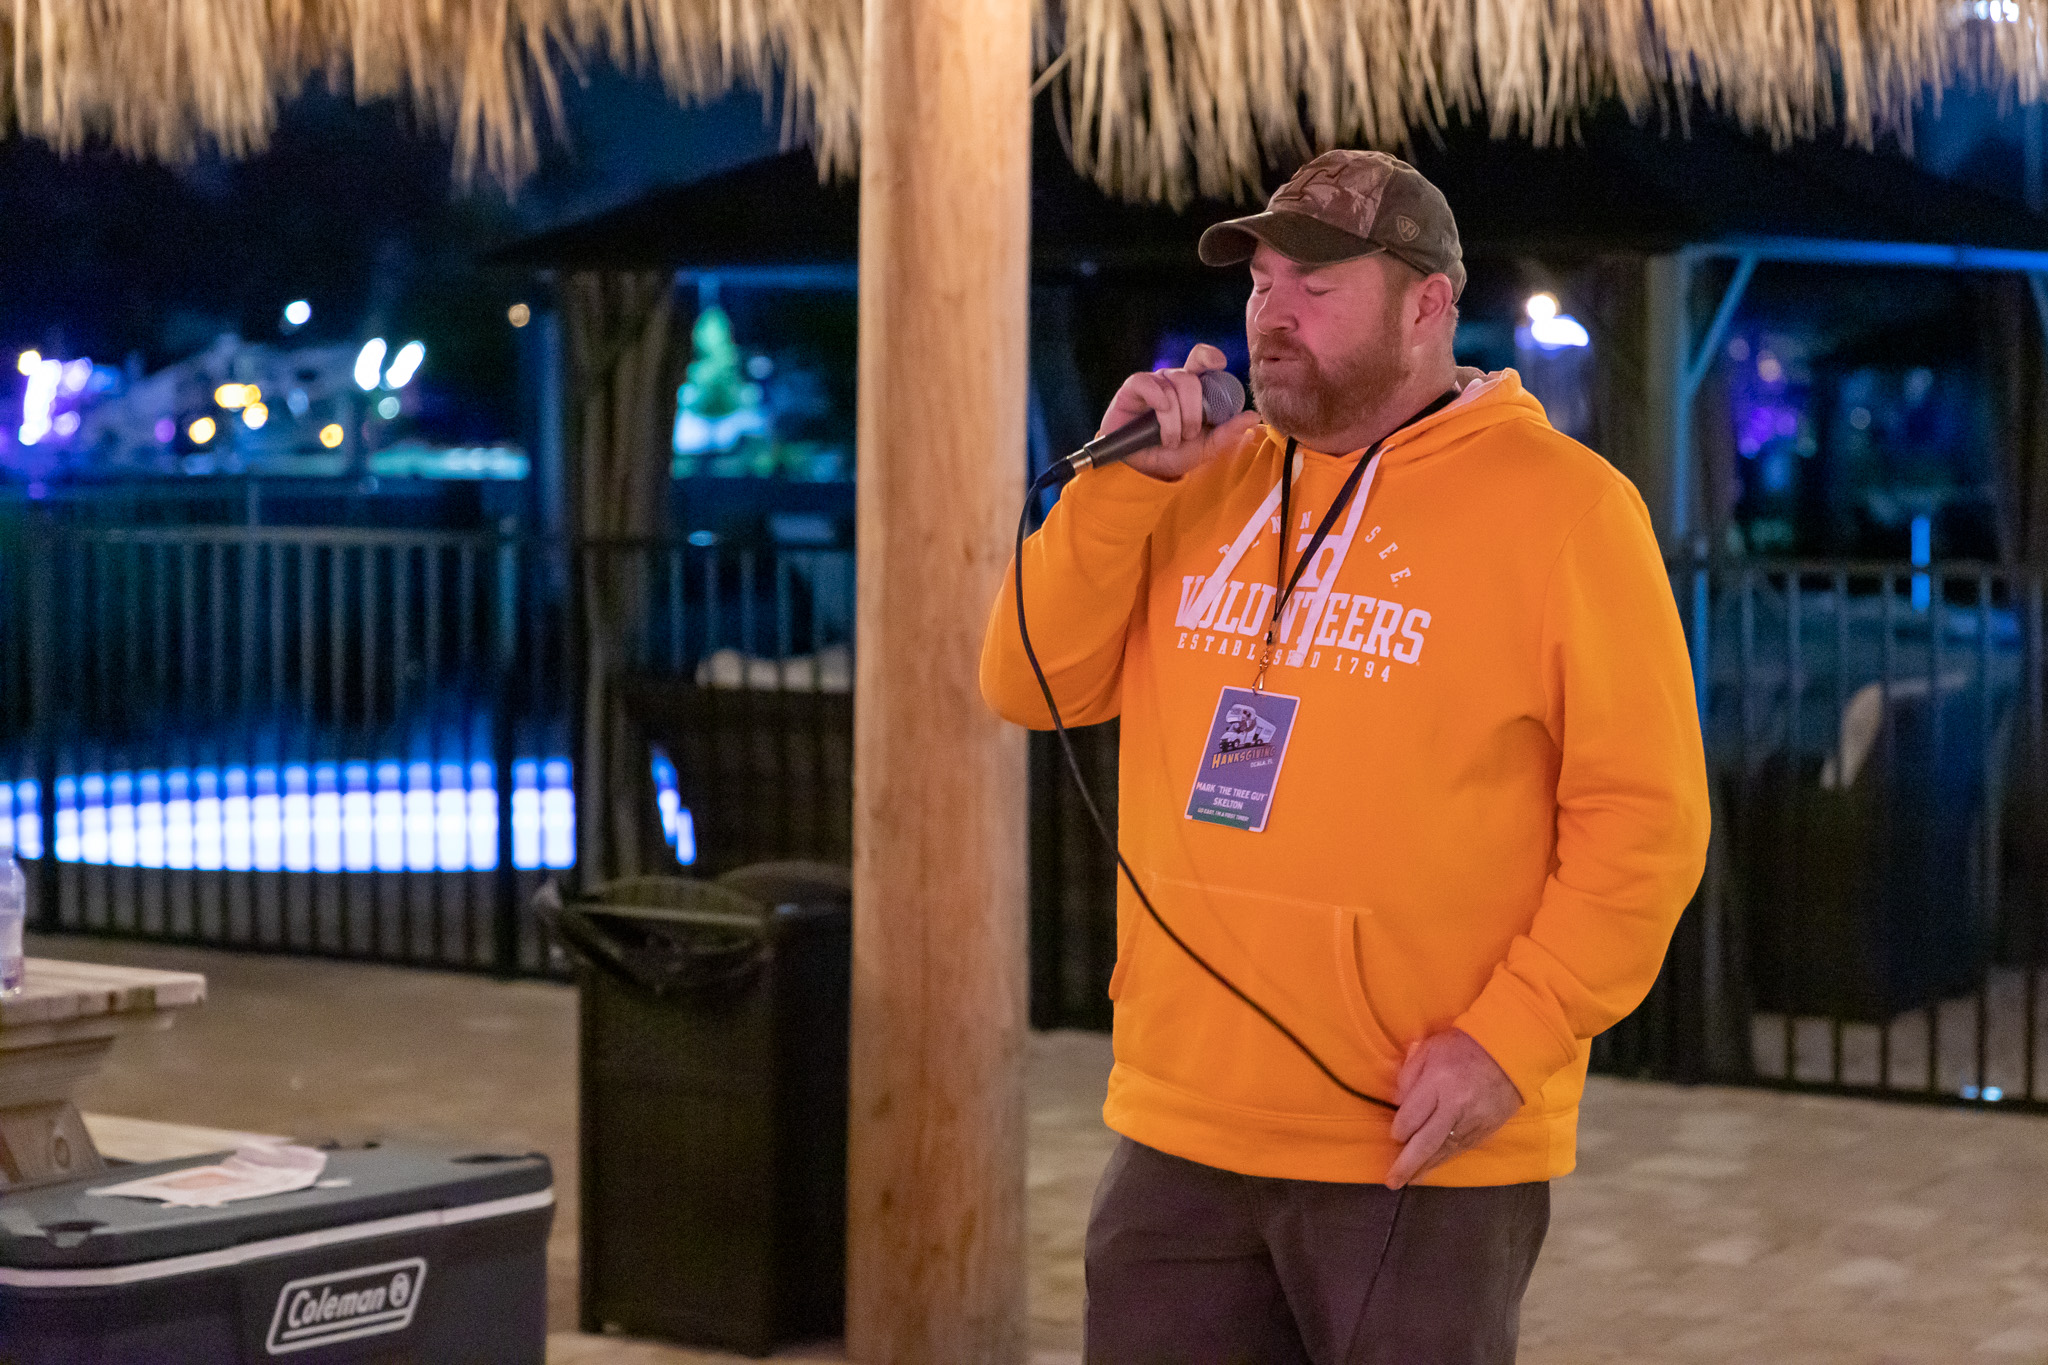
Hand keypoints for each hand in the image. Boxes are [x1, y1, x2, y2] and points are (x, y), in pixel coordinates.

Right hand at [1097, 344, 1260, 481]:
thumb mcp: (1204, 448)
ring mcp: (1153, 383)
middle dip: (1193, 410)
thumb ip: (1228, 433)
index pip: (1202, 360)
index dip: (1209, 356)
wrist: (1142, 467)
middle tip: (1190, 434)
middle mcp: (1173, 381)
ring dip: (1173, 420)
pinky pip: (1147, 384)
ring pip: (1170, 388)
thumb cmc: (1173, 453)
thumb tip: (1253, 416)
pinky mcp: (1133, 389)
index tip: (1219, 364)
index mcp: (1193, 388)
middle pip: (1190, 378)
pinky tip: (1159, 414)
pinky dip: (1157, 399)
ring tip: (1170, 440)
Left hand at [1384, 1029, 1521, 1188]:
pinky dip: (1445, 1160)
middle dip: (1407, 1164)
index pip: (1410, 1118)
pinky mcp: (1486, 1130)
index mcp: (1437, 1083)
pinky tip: (1433, 1167)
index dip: (1398, 1130)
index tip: (1394, 1134)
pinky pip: (1461, 1149)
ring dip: (1425, 1168)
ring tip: (1409, 1181)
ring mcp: (1473, 1122)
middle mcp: (1455, 1107)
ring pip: (1444, 1151)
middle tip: (1392, 1181)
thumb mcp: (1429, 1049)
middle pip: (1426, 1143)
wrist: (1509, 1051)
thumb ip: (1409, 1075)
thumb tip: (1398, 1103)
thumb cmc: (1463, 1046)